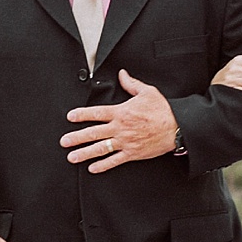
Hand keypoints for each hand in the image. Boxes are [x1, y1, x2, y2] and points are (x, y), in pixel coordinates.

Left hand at [61, 69, 177, 172]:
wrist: (177, 128)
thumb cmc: (163, 109)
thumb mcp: (147, 92)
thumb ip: (131, 84)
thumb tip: (122, 73)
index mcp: (121, 112)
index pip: (97, 113)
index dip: (82, 114)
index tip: (69, 117)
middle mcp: (120, 128)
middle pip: (94, 133)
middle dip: (76, 138)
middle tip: (63, 141)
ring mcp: (125, 142)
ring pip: (100, 148)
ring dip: (84, 153)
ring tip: (71, 157)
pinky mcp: (132, 153)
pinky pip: (115, 161)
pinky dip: (103, 165)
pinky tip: (92, 168)